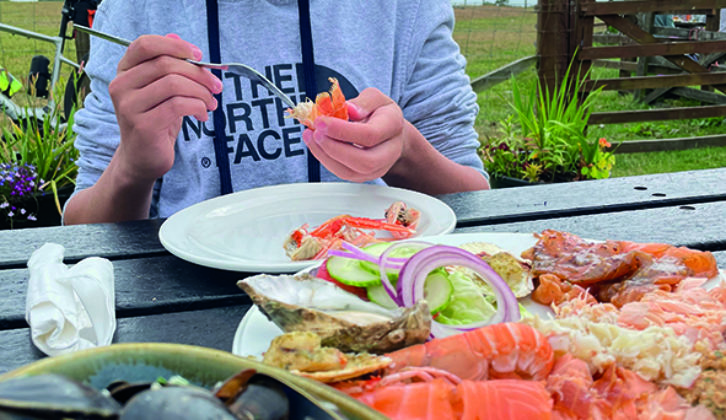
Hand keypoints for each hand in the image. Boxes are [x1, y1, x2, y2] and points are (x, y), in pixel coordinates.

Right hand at [108, 33, 221, 184]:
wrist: (142, 158)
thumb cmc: (156, 121)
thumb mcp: (162, 90)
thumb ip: (168, 65)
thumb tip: (178, 39)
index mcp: (125, 71)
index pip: (145, 44)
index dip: (176, 46)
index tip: (199, 56)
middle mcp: (121, 85)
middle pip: (167, 64)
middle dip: (199, 74)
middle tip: (216, 86)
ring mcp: (129, 106)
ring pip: (175, 84)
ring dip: (201, 92)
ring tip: (211, 103)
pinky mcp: (143, 125)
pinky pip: (178, 106)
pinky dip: (198, 107)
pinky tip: (202, 116)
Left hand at [302, 88, 404, 182]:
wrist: (389, 134)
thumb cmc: (381, 114)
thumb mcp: (375, 97)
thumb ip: (364, 101)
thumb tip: (349, 109)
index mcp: (392, 126)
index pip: (370, 135)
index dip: (342, 130)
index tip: (321, 121)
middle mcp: (389, 152)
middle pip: (364, 161)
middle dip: (334, 148)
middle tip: (316, 132)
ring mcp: (377, 168)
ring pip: (350, 172)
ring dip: (325, 155)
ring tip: (311, 136)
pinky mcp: (363, 176)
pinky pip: (343, 173)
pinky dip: (325, 159)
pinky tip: (316, 144)